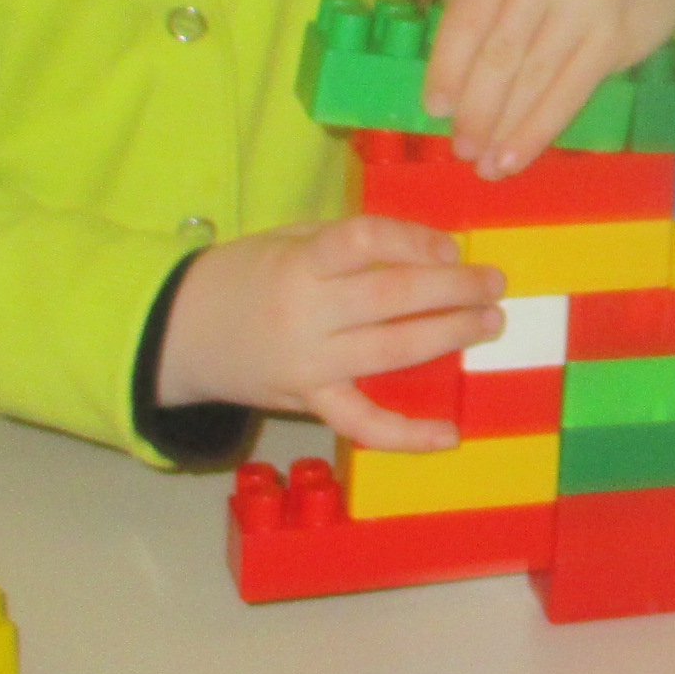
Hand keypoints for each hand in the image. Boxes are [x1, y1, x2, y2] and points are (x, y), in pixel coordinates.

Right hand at [160, 214, 501, 451]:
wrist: (180, 332)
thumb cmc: (244, 275)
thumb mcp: (287, 240)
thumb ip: (347, 244)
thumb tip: (425, 247)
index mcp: (300, 262)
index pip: (362, 242)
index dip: (412, 241)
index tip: (450, 247)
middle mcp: (307, 313)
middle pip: (391, 298)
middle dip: (452, 290)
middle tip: (494, 283)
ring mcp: (310, 363)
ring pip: (390, 352)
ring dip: (448, 337)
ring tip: (488, 323)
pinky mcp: (309, 402)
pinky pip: (363, 422)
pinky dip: (407, 434)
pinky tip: (449, 434)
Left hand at [425, 0, 674, 175]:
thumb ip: (486, 6)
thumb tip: (453, 89)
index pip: (469, 17)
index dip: (447, 67)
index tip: (434, 109)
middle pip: (502, 55)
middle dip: (477, 110)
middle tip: (461, 149)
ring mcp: (586, 8)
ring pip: (536, 80)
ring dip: (506, 130)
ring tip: (485, 167)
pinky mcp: (614, 40)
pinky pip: (570, 94)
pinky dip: (539, 131)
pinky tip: (517, 157)